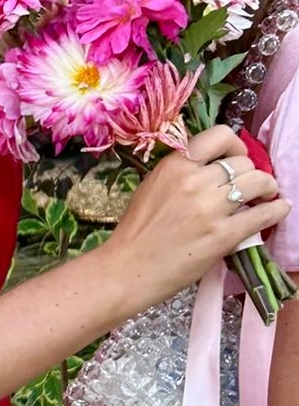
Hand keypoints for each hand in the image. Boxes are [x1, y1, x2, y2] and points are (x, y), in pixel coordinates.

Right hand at [104, 124, 288, 307]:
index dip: (237, 146)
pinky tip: (278, 209)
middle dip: (252, 172)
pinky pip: (262, 214)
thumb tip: (212, 169)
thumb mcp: (151, 187)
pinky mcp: (223, 235)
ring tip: (266, 196)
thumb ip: (180, 173)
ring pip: (258, 181)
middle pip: (243, 162)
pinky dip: (276, 210)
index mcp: (174, 165)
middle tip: (252, 186)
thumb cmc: (135, 232)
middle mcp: (194, 180)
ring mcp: (210, 208)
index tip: (237, 159)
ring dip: (268, 187)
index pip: (220, 136)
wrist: (127, 269)